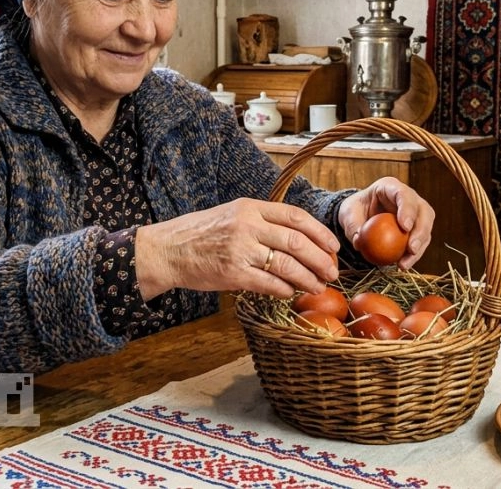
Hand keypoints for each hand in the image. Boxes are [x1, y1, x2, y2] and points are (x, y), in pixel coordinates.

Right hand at [133, 198, 340, 298]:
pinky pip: (269, 283)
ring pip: (287, 265)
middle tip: (332, 272)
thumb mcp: (231, 214)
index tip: (333, 247)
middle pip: (297, 242)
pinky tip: (291, 293)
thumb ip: (261, 221)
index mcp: (249, 207)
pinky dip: (285, 289)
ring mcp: (240, 250)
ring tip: (318, 286)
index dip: (320, 233)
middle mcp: (247, 225)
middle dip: (320, 259)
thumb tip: (298, 237)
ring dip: (308, 278)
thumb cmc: (200, 234)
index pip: (295, 217)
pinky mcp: (233, 274)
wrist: (167, 250)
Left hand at [337, 177, 434, 269]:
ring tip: (405, 264)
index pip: (404, 194)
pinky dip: (413, 255)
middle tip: (411, 248)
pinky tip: (403, 265)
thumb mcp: (348, 215)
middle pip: (424, 211)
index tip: (404, 227)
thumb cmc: (354, 210)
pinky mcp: (416, 228)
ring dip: (419, 247)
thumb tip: (358, 241)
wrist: (359, 216)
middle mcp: (408, 197)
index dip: (408, 209)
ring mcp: (415, 212)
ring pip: (426, 228)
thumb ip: (353, 226)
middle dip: (421, 231)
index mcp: (390, 187)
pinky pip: (420, 241)